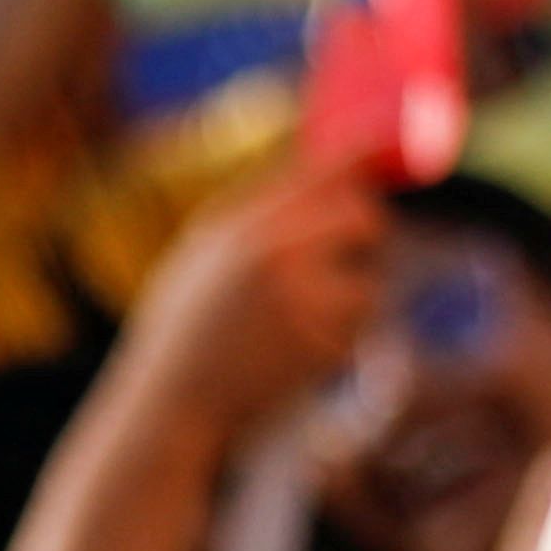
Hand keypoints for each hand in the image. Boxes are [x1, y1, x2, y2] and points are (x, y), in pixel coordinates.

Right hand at [126, 168, 384, 433]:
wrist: (174, 399)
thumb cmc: (189, 321)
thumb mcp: (207, 248)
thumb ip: (263, 206)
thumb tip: (327, 165)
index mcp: (246, 226)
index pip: (325, 173)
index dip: (361, 159)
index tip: (376, 151)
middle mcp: (280, 256)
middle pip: (366, 218)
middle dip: (366, 231)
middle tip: (350, 246)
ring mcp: (307, 303)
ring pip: (373, 278)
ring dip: (355, 290)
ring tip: (300, 312)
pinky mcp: (327, 346)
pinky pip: (363, 323)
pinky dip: (345, 330)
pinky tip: (298, 345)